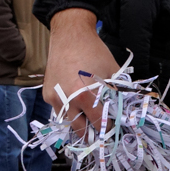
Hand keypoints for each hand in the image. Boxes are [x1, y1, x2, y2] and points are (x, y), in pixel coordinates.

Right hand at [45, 8, 117, 131]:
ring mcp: (54, 98)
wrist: (70, 36)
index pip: (99, 122)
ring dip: (78, 124)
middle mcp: (68, 100)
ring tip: (88, 125)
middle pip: (80, 129)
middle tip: (99, 134)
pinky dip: (68, 111)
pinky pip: (58, 110)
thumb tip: (122, 110)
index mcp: (86, 96)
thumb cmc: (94, 52)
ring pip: (67, 122)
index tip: (112, 128)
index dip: (107, 127)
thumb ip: (116, 93)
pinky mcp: (47, 94)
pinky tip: (76, 108)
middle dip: (91, 133)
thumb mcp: (112, 72)